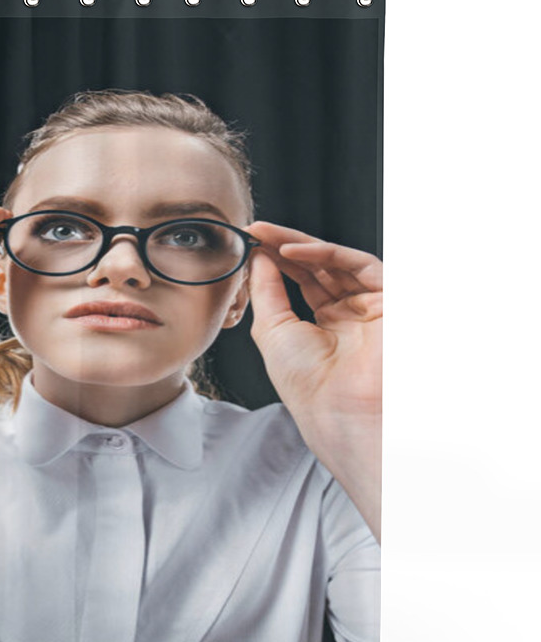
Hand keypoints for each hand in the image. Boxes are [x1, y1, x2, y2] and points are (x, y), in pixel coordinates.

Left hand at [246, 221, 381, 421]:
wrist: (339, 409)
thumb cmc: (306, 382)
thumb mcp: (273, 331)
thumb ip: (267, 290)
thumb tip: (258, 259)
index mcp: (328, 326)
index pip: (305, 281)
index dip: (278, 261)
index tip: (251, 244)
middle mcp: (352, 314)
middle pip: (319, 267)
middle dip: (285, 247)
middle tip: (256, 231)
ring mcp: (372, 305)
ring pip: (337, 261)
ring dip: (300, 245)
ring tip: (266, 236)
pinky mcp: (390, 299)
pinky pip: (359, 264)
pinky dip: (325, 253)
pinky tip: (290, 251)